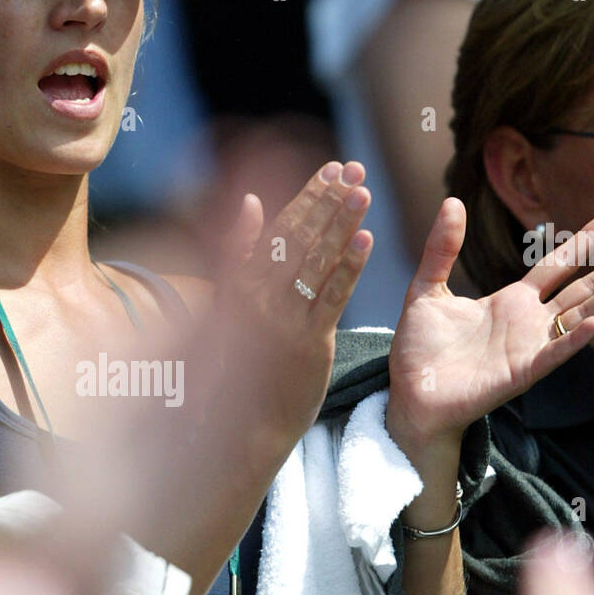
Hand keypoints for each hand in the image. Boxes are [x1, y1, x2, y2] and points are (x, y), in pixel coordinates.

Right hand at [217, 160, 372, 443]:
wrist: (240, 424)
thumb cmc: (233, 363)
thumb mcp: (227, 303)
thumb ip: (238, 251)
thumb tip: (249, 202)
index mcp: (238, 282)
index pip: (278, 228)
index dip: (307, 196)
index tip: (331, 170)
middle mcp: (257, 296)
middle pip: (299, 238)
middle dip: (327, 201)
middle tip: (353, 170)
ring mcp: (283, 319)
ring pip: (316, 262)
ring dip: (341, 224)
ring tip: (363, 192)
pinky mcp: (308, 343)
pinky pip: (332, 298)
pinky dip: (349, 267)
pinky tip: (367, 240)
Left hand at [386, 201, 593, 451]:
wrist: (408, 396)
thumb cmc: (418, 351)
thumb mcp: (426, 290)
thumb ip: (441, 248)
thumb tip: (454, 200)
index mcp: (510, 301)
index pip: (557, 264)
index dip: (585, 240)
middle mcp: (527, 323)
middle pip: (581, 287)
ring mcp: (528, 349)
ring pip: (578, 316)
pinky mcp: (519, 375)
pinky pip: (553, 354)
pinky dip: (574, 339)